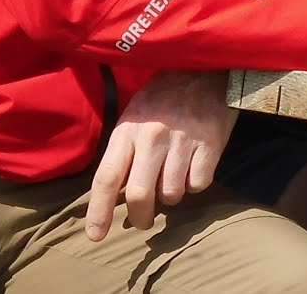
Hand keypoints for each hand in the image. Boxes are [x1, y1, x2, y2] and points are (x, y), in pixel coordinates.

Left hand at [85, 69, 234, 240]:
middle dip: (140, 217)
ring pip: (172, 194)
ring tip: (173, 178)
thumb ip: (124, 154)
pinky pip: (198, 184)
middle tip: (143, 221)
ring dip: (171, 195)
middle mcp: (153, 136)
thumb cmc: (163, 99)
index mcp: (128, 130)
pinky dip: (195, 183)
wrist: (205, 70)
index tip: (95, 236)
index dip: (99, 211)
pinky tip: (193, 167)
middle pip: (140, 194)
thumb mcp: (134, 118)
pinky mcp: (210, 143)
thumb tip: (115, 197)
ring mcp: (183, 140)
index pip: (107, 177)